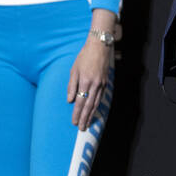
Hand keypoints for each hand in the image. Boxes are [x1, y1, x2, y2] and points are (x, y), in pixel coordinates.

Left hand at [69, 12, 114, 130]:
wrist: (99, 47)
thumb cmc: (84, 57)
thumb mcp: (74, 70)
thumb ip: (72, 86)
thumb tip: (70, 100)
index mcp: (85, 82)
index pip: (80, 102)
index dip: (77, 113)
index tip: (74, 122)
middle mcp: (95, 85)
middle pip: (89, 105)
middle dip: (84, 118)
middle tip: (81, 128)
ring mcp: (102, 84)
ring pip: (96, 103)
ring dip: (91, 114)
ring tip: (88, 123)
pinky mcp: (105, 82)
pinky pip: (100, 97)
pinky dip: (97, 106)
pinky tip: (94, 111)